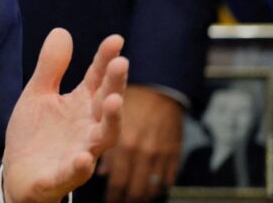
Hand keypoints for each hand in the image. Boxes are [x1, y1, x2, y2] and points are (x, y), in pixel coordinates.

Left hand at [2, 29, 128, 202]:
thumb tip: (62, 31)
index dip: (106, 59)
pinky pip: (75, 172)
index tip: (116, 39)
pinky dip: (80, 165)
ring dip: (111, 120)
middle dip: (115, 84)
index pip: (97, 78)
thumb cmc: (36, 133)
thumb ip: (51, 67)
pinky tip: (84, 157)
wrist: (18, 174)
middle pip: (106, 104)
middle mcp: (87, 127)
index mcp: (80, 104)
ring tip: (114, 101)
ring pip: (103, 138)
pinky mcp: (62, 176)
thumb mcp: (38, 94)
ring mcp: (79, 151)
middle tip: (121, 62)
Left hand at [98, 85, 182, 202]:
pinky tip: (152, 189)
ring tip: (135, 200)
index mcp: (122, 142)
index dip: (112, 194)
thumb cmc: (129, 100)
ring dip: (142, 195)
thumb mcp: (107, 117)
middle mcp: (141, 151)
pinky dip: (159, 186)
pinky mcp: (173, 151)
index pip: (116, 180)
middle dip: (126, 199)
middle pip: (134, 188)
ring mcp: (159, 153)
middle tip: (120, 202)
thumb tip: (103, 172)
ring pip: (151, 186)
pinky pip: (167, 178)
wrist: (158, 86)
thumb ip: (104, 143)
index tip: (109, 200)